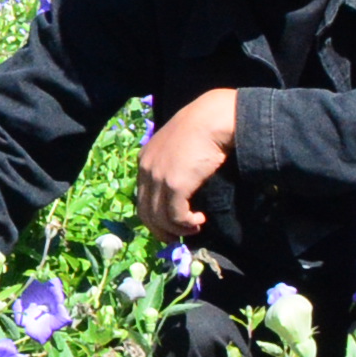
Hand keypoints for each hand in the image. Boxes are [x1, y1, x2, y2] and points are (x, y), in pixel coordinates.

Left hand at [138, 88, 240, 242]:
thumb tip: (183, 190)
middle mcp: (146, 169)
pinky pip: (175, 216)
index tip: (170, 224)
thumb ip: (174, 165)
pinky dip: (186, 224)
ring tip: (194, 228)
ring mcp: (158, 177)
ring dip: (177, 230)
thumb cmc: (202, 128)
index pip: (142, 197)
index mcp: (145, 159)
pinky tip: (199, 220)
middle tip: (178, 238)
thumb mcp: (179, 147)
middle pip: (145, 212)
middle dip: (161, 230)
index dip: (155, 215)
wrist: (213, 118)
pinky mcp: (174, 185)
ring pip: (159, 218)